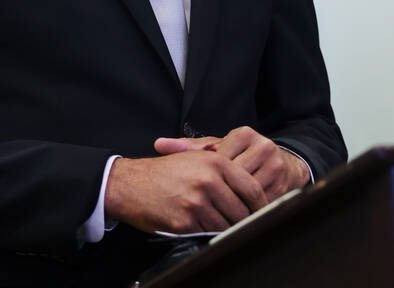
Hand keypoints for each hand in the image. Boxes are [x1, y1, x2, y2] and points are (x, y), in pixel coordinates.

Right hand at [104, 149, 267, 234]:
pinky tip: (203, 228)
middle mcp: (209, 181)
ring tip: (223, 227)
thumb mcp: (196, 158)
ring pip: (226, 226)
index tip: (263, 212)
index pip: (252, 188)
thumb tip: (252, 191)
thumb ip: (225, 171)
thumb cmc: (165, 172)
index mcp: (216, 162)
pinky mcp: (185, 222)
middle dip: (245, 221)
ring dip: (227, 230)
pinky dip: (208, 235)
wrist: (130, 184)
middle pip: (243, 211)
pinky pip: (207, 234)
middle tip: (246, 225)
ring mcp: (197, 203)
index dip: (261, 204)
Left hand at [155, 126, 310, 201]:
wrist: (281, 162)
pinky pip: (260, 203)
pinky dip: (246, 213)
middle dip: (219, 192)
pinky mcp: (283, 183)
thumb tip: (159, 144)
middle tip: (199, 206)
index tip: (194, 188)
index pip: (220, 158)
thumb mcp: (217, 148)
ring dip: (232, 205)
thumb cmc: (241, 156)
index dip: (207, 176)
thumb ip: (189, 147)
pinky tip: (233, 220)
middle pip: (234, 176)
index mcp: (244, 134)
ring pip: (247, 191)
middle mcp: (262, 146)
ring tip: (213, 216)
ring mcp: (275, 165)